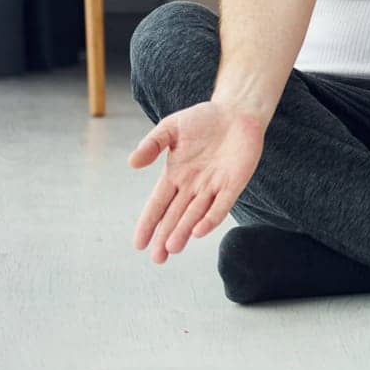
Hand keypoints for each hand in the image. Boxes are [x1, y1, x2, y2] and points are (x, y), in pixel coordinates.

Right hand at [128, 101, 266, 262]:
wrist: (237, 110)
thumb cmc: (203, 119)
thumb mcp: (170, 128)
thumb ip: (151, 144)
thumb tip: (132, 163)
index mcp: (175, 175)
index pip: (158, 204)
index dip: (148, 223)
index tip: (139, 244)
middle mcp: (193, 186)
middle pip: (175, 216)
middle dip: (165, 237)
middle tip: (157, 258)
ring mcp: (214, 186)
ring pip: (195, 214)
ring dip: (184, 231)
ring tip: (172, 248)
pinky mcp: (234, 183)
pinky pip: (221, 205)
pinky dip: (210, 218)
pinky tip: (199, 231)